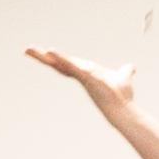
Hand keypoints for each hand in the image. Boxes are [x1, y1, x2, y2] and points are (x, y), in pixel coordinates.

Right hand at [22, 47, 136, 120]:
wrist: (123, 108)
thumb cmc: (121, 95)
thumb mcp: (123, 76)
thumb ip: (125, 71)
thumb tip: (131, 69)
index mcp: (84, 72)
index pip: (66, 64)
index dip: (55, 58)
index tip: (43, 52)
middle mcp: (80, 74)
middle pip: (57, 63)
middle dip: (42, 57)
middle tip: (27, 49)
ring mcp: (81, 76)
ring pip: (60, 64)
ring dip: (45, 56)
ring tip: (30, 49)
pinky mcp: (86, 76)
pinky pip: (71, 66)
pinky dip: (60, 58)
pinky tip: (50, 51)